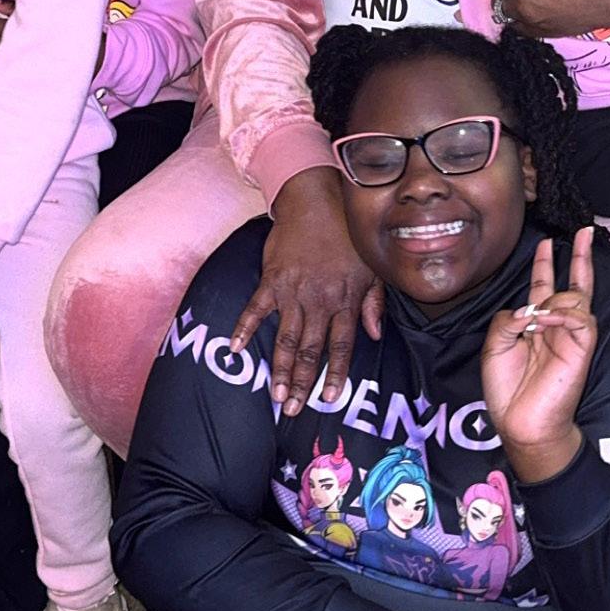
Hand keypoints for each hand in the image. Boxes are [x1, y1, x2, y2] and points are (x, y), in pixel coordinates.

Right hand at [230, 168, 383, 415]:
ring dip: (279, 368)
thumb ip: (374, 303)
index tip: (329, 399)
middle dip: (301, 382)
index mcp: (345, 300)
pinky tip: (234, 348)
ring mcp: (293, 291)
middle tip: (292, 409)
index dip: (335, 374)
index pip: (341, 346)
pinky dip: (244, 327)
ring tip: (275, 395)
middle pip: (310, 350)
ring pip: (285, 338)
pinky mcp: (271, 280)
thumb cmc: (347, 235)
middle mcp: (319, 300)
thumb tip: (374, 335)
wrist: (317, 201)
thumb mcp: (371, 267)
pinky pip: (255, 308)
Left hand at [482, 227, 596, 482]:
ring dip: (552, 299)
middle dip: (579, 256)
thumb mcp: (495, 345)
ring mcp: (572, 336)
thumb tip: (530, 308)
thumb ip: (508, 318)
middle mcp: (557, 326)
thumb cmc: (508, 389)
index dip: (545, 264)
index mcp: (536, 325)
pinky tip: (545, 322)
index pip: (545, 287)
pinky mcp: (583, 347)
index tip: (548, 242)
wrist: (521, 423)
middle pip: (572, 283)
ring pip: (573, 296)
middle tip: (585, 231)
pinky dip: (561, 312)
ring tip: (535, 323)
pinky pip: (580, 316)